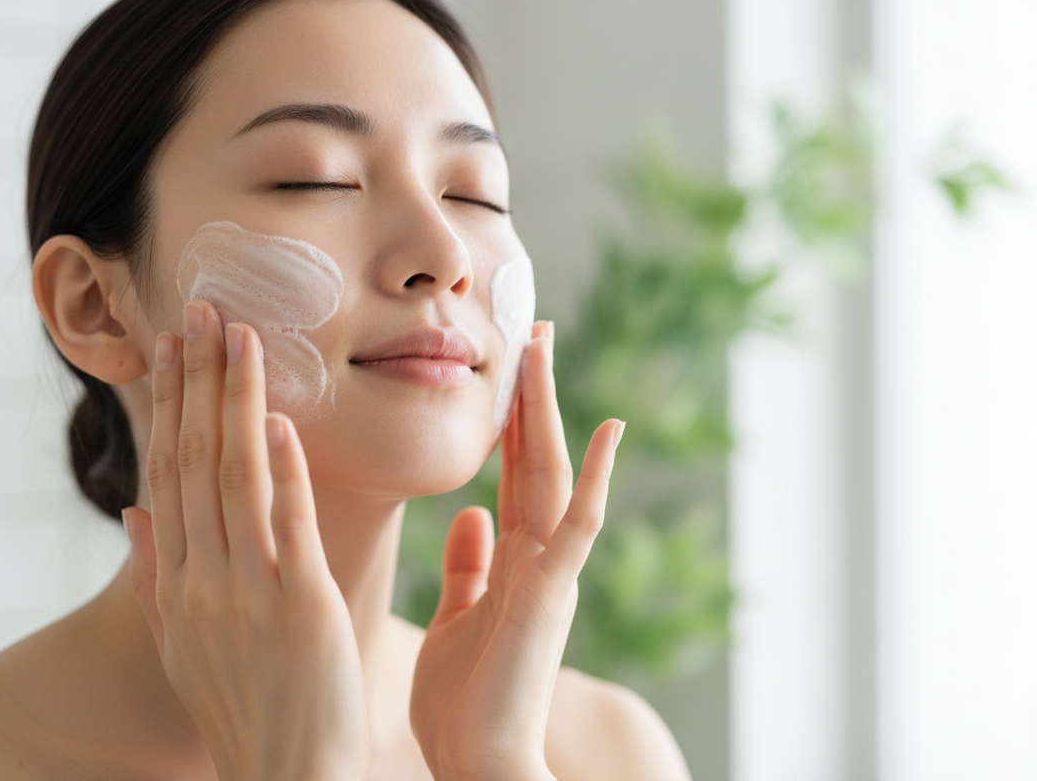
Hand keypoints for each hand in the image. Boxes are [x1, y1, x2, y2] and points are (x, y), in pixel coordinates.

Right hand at [123, 302, 368, 780]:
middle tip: (205, 312)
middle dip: (198, 383)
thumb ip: (154, 579)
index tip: (173, 350)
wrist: (285, 780)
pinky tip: (282, 421)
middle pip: (195, 462)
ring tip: (241, 338)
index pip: (169, 475)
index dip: (170, 407)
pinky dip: (283, 472)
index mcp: (177, 584)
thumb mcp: (180, 649)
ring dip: (236, 403)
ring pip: (235, 478)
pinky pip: (287, 527)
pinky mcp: (300, 607)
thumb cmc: (240, 712)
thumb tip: (132, 515)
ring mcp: (248, 592)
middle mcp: (202, 579)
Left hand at [409, 322, 623, 780]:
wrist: (478, 765)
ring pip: (554, 473)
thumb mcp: (457, 616)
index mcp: (514, 558)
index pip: (513, 469)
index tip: (508, 363)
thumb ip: (470, 565)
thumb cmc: (464, 702)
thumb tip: (472, 513)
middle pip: (536, 456)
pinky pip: (578, 526)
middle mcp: (538, 555)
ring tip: (542, 344)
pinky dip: (594, 478)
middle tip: (531, 326)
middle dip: (531, 392)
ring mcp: (550, 572)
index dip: (511, 416)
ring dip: (548, 408)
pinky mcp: (552, 594)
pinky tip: (606, 429)